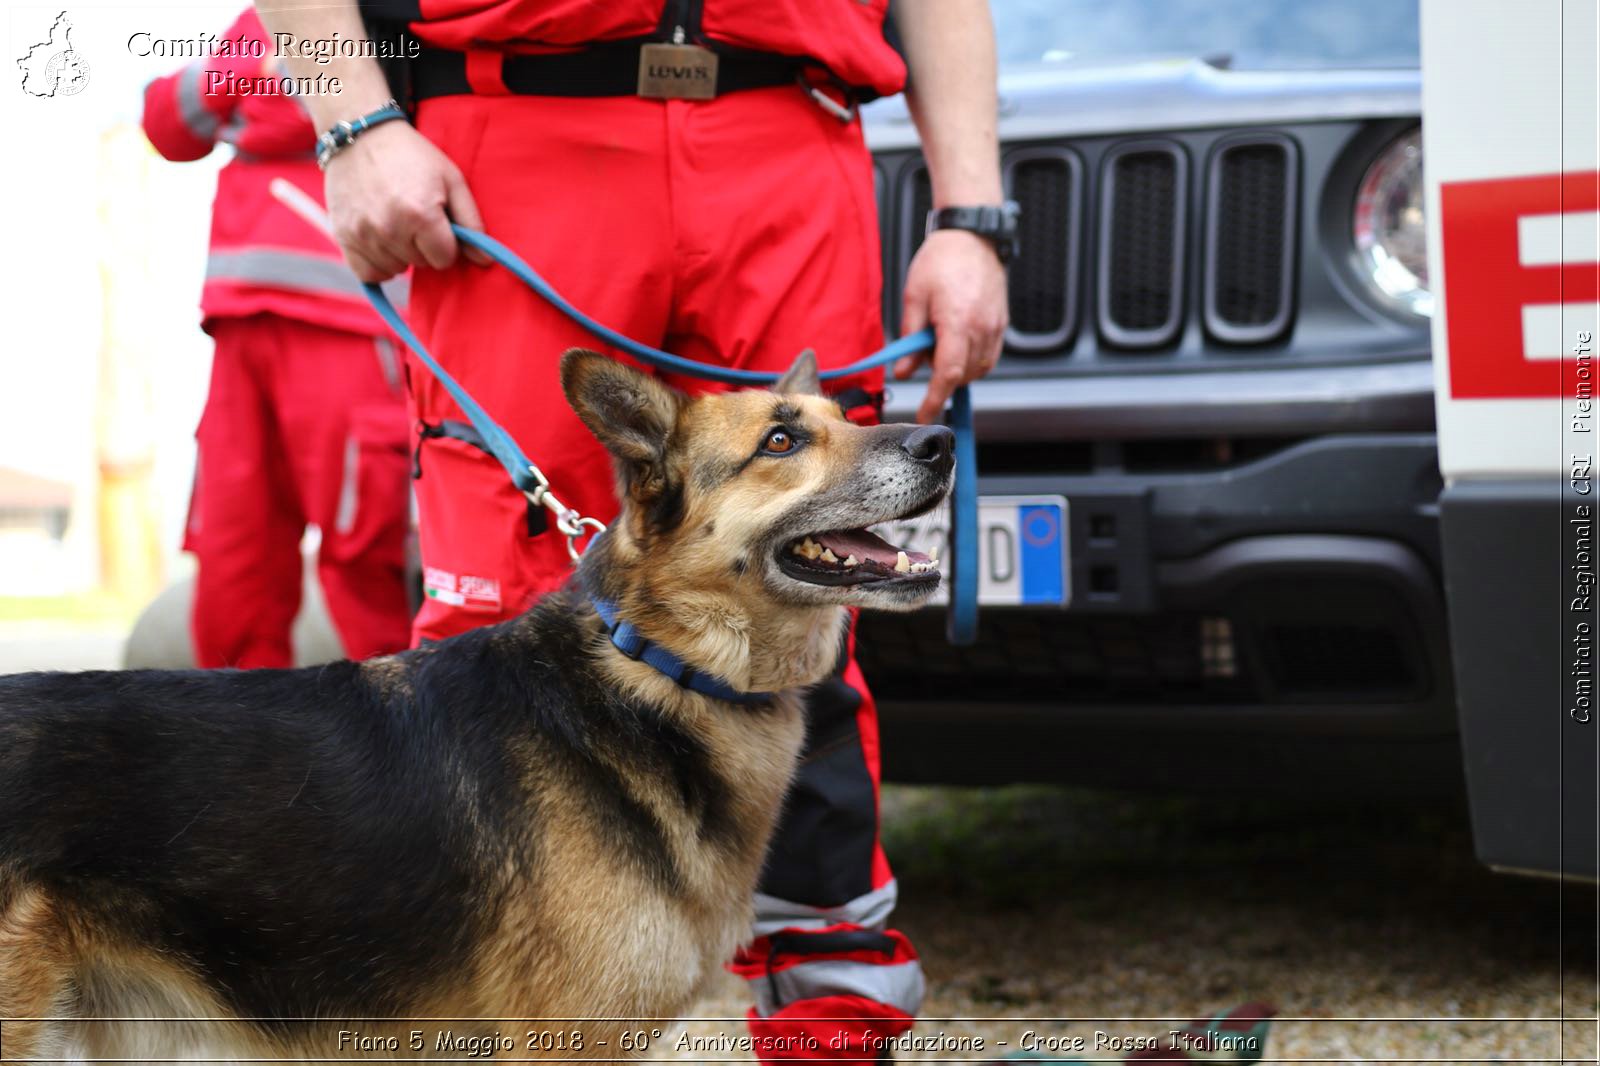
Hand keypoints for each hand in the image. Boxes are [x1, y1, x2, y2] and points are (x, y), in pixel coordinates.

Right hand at [322, 120, 487, 281]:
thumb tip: (485, 260)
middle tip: (414, 214)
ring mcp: (363, 234)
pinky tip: (382, 242)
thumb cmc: (412, 156)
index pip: (445, 258)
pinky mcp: (343, 237)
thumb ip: (472, 222)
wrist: (361, 135)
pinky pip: (369, 273)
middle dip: (423, 245)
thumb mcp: (451, 179)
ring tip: (395, 221)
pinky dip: (378, 264)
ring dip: (401, 253)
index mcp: (420, 214)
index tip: (438, 222)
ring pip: (397, 269)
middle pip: (421, 263)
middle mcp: (389, 228)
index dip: (446, 242)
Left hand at [895, 229, 1007, 423]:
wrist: (972, 237)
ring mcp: (995, 326)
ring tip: (940, 341)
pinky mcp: (1001, 323)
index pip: (948, 373)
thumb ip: (909, 339)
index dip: (934, 399)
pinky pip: (989, 356)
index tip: (924, 414)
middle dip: (941, 377)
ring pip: (978, 369)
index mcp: (958, 321)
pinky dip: (972, 360)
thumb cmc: (941, 259)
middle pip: (963, 375)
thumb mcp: (914, 298)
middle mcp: (982, 327)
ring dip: (957, 369)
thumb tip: (903, 371)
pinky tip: (957, 342)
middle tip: (922, 352)